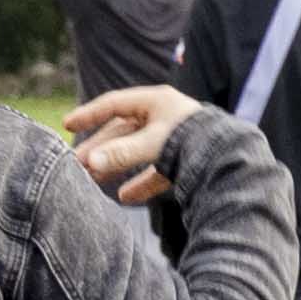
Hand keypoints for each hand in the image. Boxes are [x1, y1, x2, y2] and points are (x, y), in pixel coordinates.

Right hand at [62, 84, 203, 201]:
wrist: (233, 158)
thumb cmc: (194, 141)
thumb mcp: (153, 144)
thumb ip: (122, 153)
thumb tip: (90, 163)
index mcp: (157, 101)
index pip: (115, 104)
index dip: (90, 114)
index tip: (67, 125)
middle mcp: (164, 117)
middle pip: (123, 131)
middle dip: (100, 148)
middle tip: (77, 164)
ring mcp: (174, 138)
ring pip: (137, 151)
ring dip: (115, 164)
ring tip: (93, 179)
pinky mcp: (185, 160)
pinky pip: (157, 171)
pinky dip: (142, 183)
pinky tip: (126, 198)